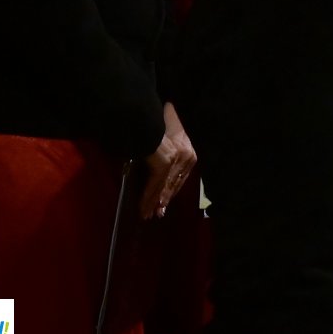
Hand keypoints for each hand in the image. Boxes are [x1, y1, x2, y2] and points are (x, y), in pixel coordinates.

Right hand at [139, 102, 196, 219]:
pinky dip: (147, 198)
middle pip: (173, 184)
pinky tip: (142, 208)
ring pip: (163, 187)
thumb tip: (167, 158)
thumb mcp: (169, 136)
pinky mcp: (164, 164)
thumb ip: (170, 148)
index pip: (181, 177)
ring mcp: (176, 161)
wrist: (148, 119)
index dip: (172, 190)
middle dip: (163, 200)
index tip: (164, 202)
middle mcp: (187, 157)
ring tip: (147, 215)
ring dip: (153, 202)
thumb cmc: (158, 125)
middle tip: (156, 214)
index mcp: (190, 152)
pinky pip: (154, 185)